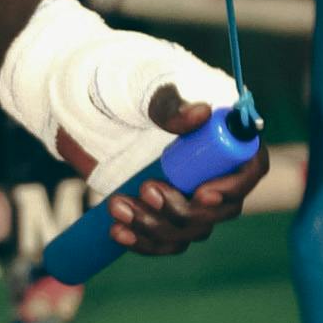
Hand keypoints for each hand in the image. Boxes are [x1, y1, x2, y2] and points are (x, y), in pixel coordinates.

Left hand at [0, 0, 267, 255]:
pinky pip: (163, 239)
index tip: (201, 194)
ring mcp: (185, 190)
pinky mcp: (158, 209)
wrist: (73, 100)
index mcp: (220, 128)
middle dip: (183, 210)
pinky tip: (116, 232)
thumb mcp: (139, 88)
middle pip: (222, 208)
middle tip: (145, 190)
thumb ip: (167, 103)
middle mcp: (210, 164)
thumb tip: (200, 113)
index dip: (234, 186)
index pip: (250, 165)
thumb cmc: (115, 81)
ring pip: (190, 229)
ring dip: (155, 227)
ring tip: (116, 205)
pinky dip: (142, 241)